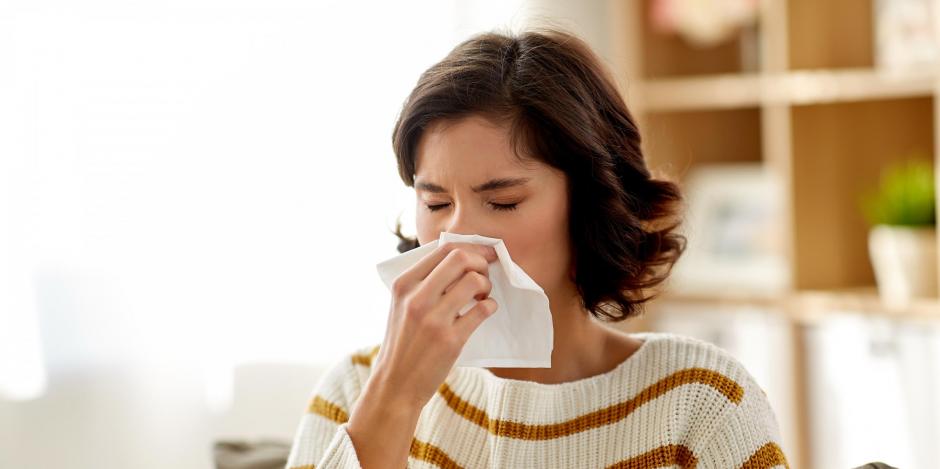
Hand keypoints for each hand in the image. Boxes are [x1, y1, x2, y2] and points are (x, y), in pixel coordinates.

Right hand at [371, 241, 498, 409]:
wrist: (395, 385)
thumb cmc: (403, 343)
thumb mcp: (401, 305)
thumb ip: (423, 283)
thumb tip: (459, 258)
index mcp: (403, 284)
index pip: (443, 249)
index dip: (471, 248)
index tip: (483, 255)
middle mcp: (416, 298)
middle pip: (460, 258)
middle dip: (481, 262)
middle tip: (485, 274)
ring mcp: (433, 319)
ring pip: (474, 281)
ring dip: (487, 285)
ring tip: (483, 296)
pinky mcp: (450, 340)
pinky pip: (483, 310)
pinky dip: (490, 306)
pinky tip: (485, 310)